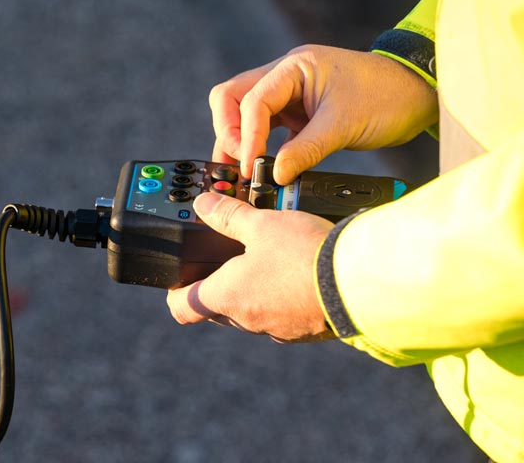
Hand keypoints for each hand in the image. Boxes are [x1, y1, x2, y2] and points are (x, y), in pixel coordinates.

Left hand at [166, 192, 335, 342]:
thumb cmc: (304, 254)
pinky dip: (283, 298)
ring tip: (269, 259)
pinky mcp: (305, 331)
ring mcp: (278, 329)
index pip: (183, 309)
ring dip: (254, 290)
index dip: (176, 293)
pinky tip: (298, 274)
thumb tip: (204, 205)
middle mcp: (248, 320)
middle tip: (227, 257)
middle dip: (219, 284)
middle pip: (217, 308)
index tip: (180, 277)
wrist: (360, 283)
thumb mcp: (262, 223)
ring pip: (252, 312)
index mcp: (227, 296)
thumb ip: (228, 215)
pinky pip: (283, 316)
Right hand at [209, 44, 437, 183]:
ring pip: (243, 114)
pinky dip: (258, 147)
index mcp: (294, 67)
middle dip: (229, 133)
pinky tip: (261, 167)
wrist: (417, 94)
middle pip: (231, 99)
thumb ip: (304, 150)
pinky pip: (264, 128)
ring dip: (239, 141)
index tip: (252, 167)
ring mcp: (288, 94)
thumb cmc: (386, 97)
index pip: (251, 100)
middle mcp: (284, 76)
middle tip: (238, 165)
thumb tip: (274, 176)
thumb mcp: (343, 125)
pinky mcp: (296, 112)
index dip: (247, 136)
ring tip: (241, 172)